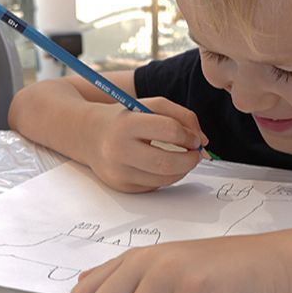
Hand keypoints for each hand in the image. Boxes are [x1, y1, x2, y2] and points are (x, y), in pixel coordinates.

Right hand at [86, 97, 206, 192]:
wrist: (88, 134)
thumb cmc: (124, 118)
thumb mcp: (150, 105)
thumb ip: (182, 116)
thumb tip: (203, 142)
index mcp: (126, 124)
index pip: (169, 130)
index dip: (189, 135)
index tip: (194, 138)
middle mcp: (119, 150)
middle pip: (167, 163)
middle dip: (190, 160)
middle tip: (196, 154)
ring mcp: (118, 172)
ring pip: (164, 179)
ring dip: (181, 170)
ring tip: (180, 158)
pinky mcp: (122, 186)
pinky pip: (155, 186)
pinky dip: (165, 176)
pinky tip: (159, 165)